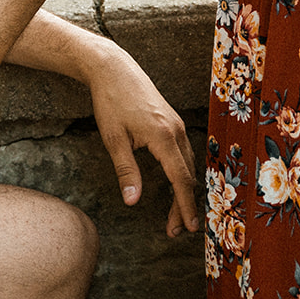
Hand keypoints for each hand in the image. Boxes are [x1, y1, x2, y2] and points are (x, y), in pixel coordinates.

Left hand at [82, 41, 198, 237]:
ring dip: (183, 189)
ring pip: (187, 164)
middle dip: (183, 204)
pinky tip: (175, 183)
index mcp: (163, 136)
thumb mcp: (113, 139)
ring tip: (174, 213)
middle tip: (174, 229)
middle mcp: (176, 130)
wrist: (114, 68)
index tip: (188, 227)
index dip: (185, 205)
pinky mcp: (172, 121)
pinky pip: (184, 152)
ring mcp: (177, 124)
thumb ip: (126, 171)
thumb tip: (132, 201)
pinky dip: (182, 172)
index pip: (180, 179)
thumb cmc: (111, 102)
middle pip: (187, 175)